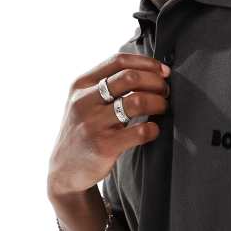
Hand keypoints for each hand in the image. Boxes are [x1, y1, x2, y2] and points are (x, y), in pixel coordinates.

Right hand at [47, 51, 170, 198]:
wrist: (65, 169)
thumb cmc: (83, 129)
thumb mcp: (84, 100)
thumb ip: (107, 84)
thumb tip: (150, 70)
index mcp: (81, 84)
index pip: (119, 60)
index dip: (147, 63)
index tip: (163, 71)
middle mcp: (84, 101)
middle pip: (130, 77)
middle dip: (156, 82)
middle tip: (165, 91)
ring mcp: (92, 123)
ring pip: (137, 101)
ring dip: (158, 102)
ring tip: (162, 107)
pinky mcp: (103, 146)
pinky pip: (139, 131)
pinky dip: (153, 128)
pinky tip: (153, 129)